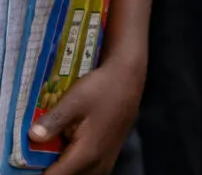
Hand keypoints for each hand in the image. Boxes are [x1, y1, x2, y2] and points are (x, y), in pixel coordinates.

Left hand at [33, 52, 142, 174]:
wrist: (128, 78)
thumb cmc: (103, 88)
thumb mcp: (75, 100)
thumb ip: (53, 121)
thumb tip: (33, 136)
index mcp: (87, 154)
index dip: (38, 172)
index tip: (30, 160)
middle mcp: (98, 164)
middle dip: (51, 168)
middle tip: (40, 152)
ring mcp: (105, 162)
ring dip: (63, 167)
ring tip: (54, 151)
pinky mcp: (108, 156)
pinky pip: (85, 171)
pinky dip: (73, 165)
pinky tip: (67, 149)